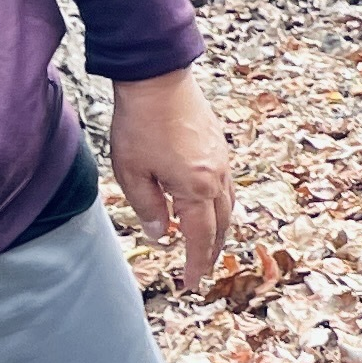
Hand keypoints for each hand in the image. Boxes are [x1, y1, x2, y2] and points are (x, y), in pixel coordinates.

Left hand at [107, 69, 235, 286]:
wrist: (159, 79)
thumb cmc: (141, 124)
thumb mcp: (132, 173)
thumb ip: (148, 208)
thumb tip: (161, 234)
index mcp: (196, 188)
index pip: (199, 237)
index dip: (195, 263)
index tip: (190, 284)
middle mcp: (217, 177)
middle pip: (222, 225)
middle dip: (212, 251)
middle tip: (200, 269)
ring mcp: (223, 160)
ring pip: (228, 205)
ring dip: (218, 229)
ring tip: (205, 242)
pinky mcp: (219, 146)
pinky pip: (226, 185)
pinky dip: (218, 205)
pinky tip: (204, 204)